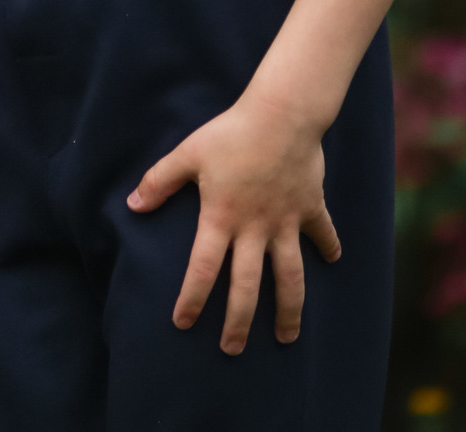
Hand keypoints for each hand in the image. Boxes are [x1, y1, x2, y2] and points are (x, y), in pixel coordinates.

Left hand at [127, 96, 340, 353]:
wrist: (282, 115)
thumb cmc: (230, 133)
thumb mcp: (188, 154)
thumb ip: (159, 181)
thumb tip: (132, 205)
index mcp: (221, 218)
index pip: (203, 268)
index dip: (192, 298)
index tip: (184, 323)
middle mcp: (255, 228)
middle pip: (247, 286)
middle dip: (239, 322)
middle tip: (231, 349)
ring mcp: (287, 222)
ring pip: (290, 277)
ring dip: (289, 309)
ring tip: (287, 337)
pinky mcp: (311, 208)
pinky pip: (322, 234)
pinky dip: (329, 247)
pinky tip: (333, 262)